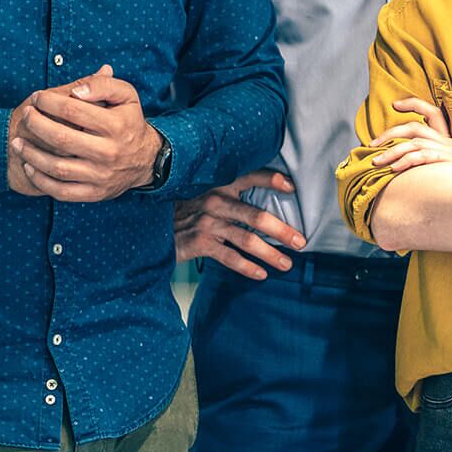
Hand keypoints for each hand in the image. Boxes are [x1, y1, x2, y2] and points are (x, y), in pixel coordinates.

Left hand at [10, 64, 159, 201]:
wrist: (146, 159)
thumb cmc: (128, 122)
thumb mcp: (126, 96)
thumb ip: (103, 85)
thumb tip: (76, 91)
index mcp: (117, 125)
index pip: (73, 110)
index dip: (50, 102)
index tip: (38, 97)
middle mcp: (109, 152)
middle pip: (62, 138)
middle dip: (36, 125)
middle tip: (25, 116)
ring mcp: (101, 175)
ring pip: (57, 168)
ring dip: (31, 155)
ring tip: (18, 143)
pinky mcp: (95, 193)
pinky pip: (61, 191)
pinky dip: (40, 180)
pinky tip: (29, 166)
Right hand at [174, 169, 305, 278]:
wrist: (151, 222)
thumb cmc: (184, 208)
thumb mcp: (204, 191)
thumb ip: (227, 193)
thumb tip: (260, 201)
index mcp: (220, 184)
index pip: (251, 177)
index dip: (272, 181)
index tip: (292, 188)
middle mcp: (216, 201)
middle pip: (257, 217)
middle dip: (282, 231)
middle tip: (300, 242)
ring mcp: (208, 223)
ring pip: (246, 240)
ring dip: (269, 254)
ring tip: (286, 264)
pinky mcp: (199, 242)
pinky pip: (229, 257)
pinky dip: (247, 267)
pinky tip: (261, 274)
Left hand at [371, 97, 451, 172]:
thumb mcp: (447, 167)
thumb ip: (430, 161)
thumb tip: (401, 164)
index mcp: (448, 139)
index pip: (433, 112)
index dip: (415, 104)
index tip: (395, 105)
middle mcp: (448, 142)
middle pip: (415, 127)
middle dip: (390, 134)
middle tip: (372, 144)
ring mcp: (448, 151)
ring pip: (414, 143)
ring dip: (391, 152)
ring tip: (376, 162)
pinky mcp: (446, 162)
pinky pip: (421, 157)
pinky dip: (405, 162)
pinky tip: (393, 169)